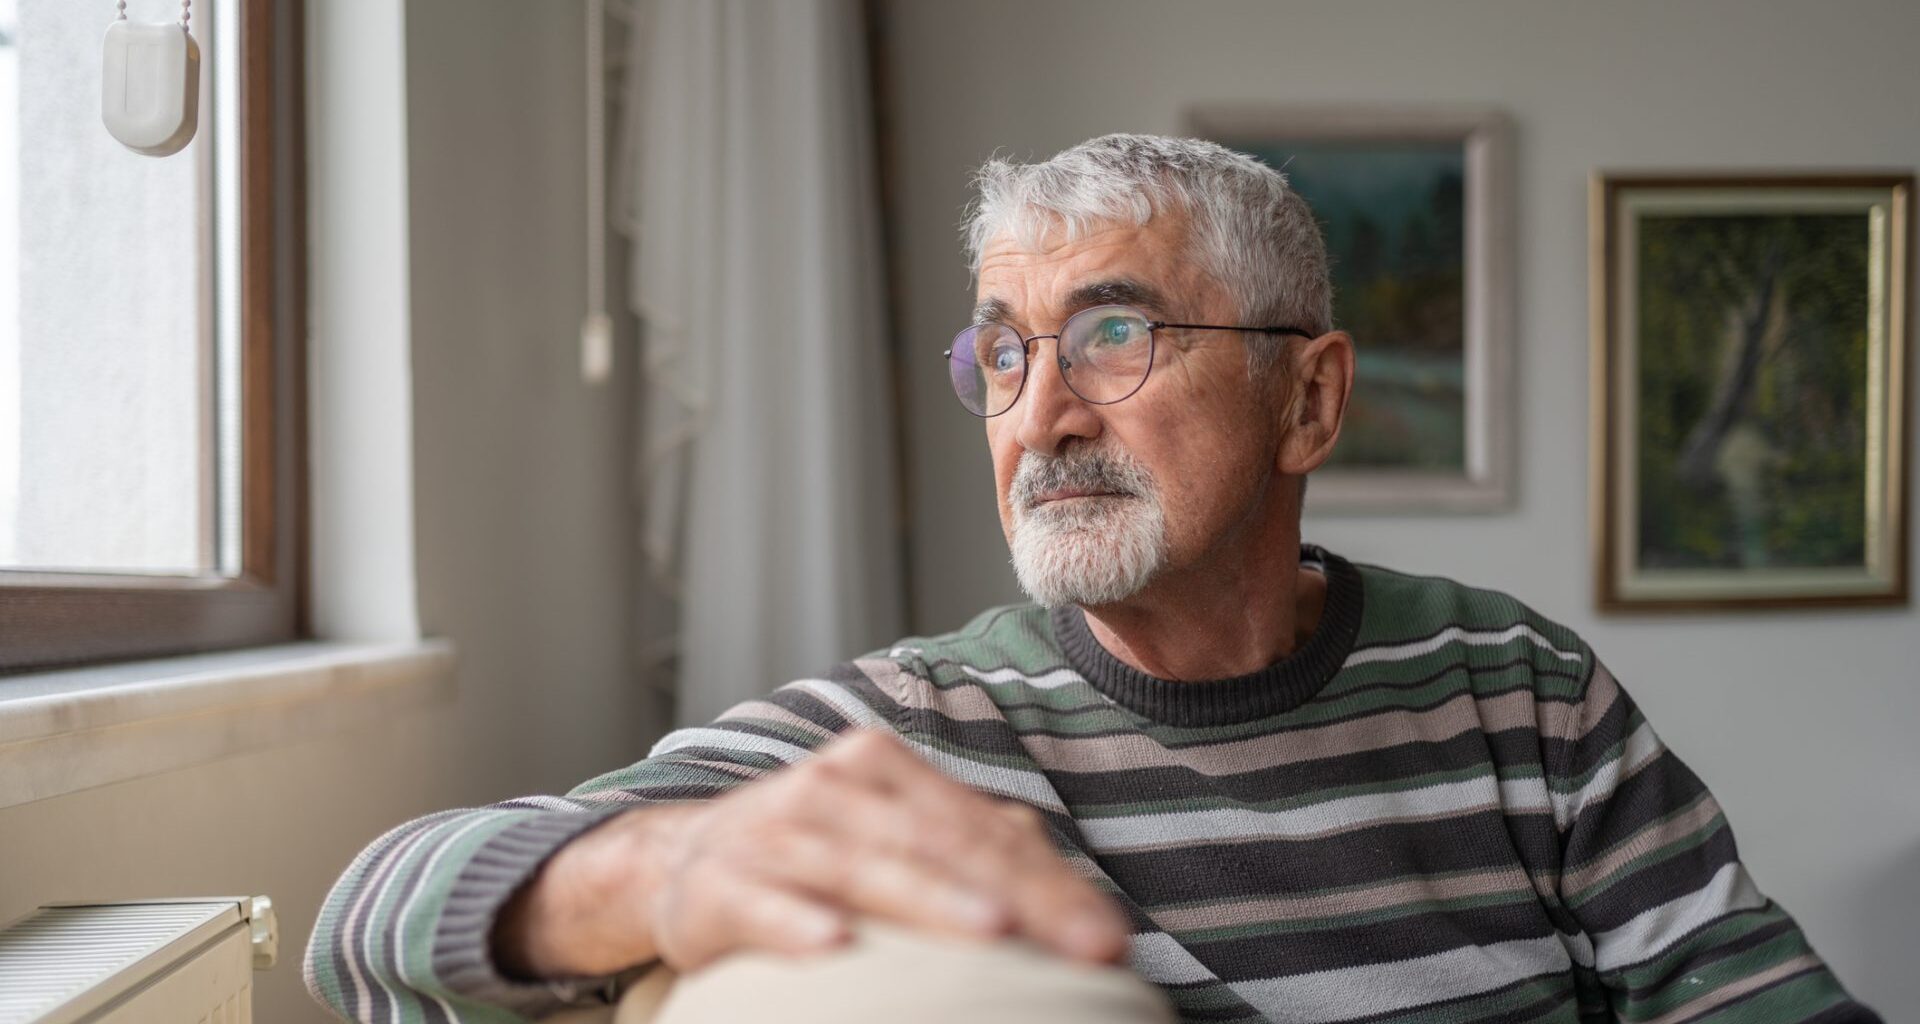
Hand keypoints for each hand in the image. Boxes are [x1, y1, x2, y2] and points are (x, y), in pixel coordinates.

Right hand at [493, 730, 1129, 977]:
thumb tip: (1081, 908)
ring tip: (992, 932)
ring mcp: (777, 832)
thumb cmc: (813, 855)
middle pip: (940, 843)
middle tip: (1083, 948)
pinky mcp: (722, 883)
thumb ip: (974, 855)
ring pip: (865, 867)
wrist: (676, 858)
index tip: (1110, 940)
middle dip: (1020, 896)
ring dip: (930, 900)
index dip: (1052, 884)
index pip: (984, 828)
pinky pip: (766, 905)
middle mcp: (834, 788)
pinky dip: (799, 924)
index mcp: (884, 769)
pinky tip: (835, 945)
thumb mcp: (891, 838)